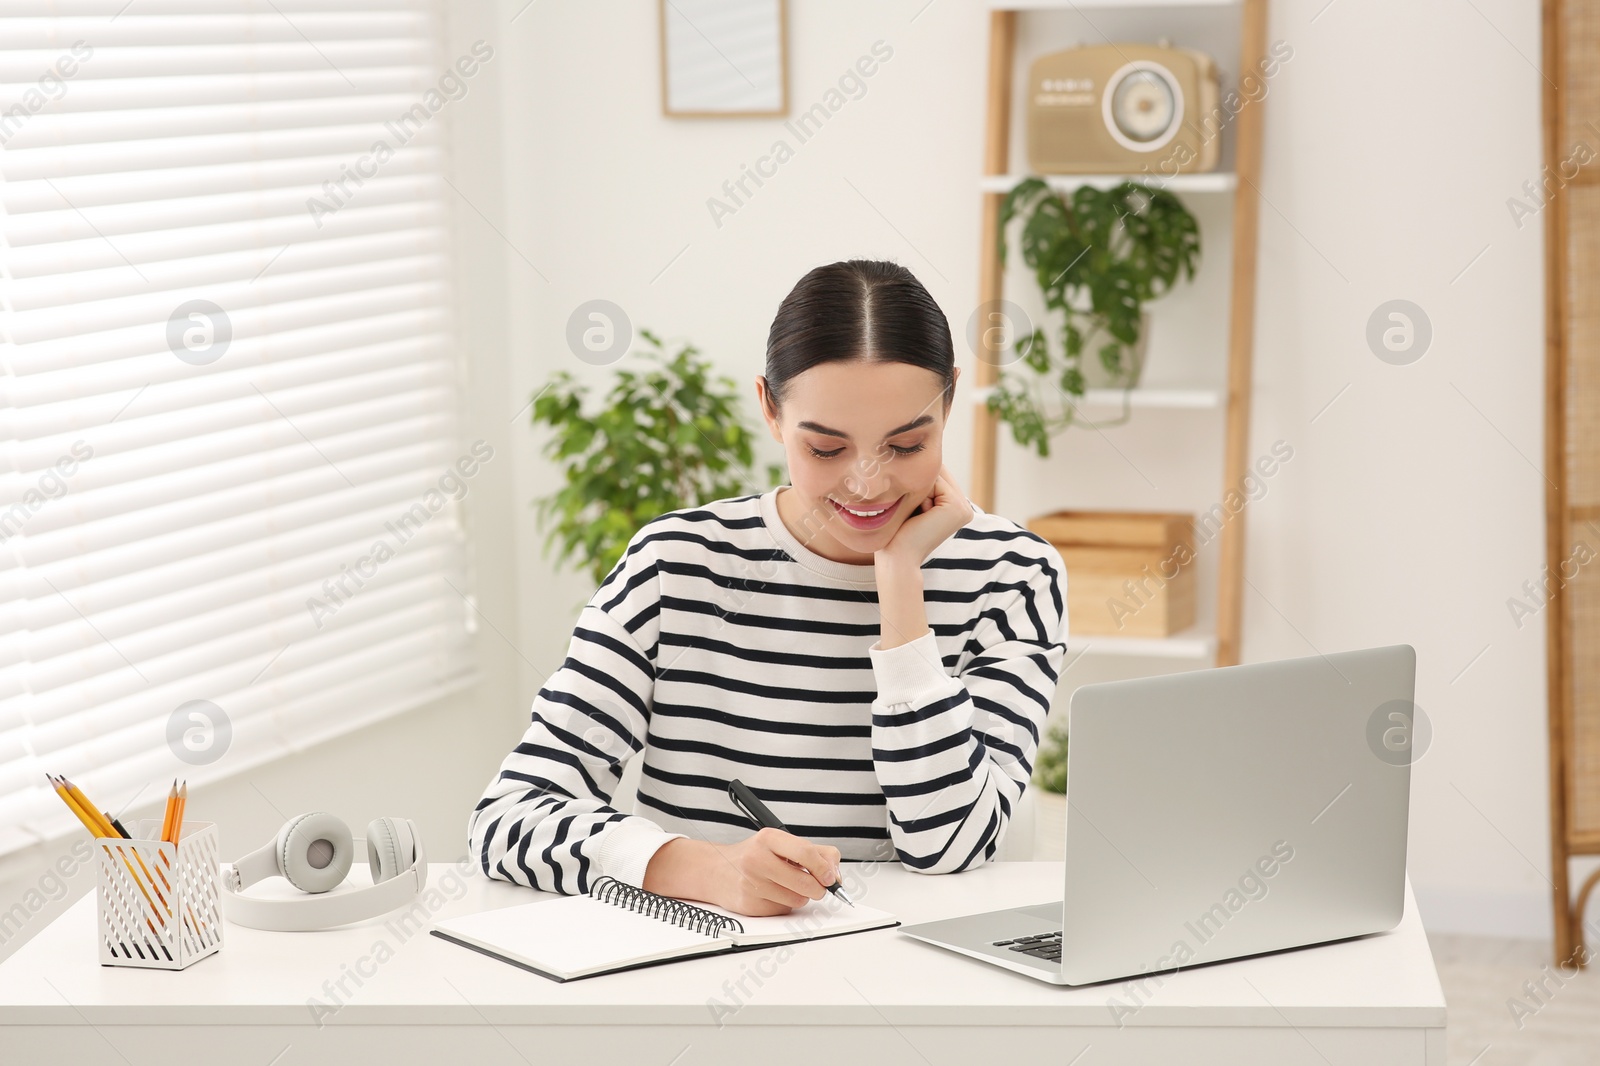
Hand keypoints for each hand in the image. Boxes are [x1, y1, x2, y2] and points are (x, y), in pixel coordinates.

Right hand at [709, 828, 841, 916]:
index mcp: (769, 838)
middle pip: (806, 882)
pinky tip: (771, 894)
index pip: (807, 853)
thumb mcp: (781, 844)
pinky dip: (783, 905)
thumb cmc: (754, 856)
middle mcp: (757, 859)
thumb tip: (836, 874)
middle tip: (816, 885)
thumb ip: (816, 853)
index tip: (831, 877)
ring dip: (800, 897)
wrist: (716, 870)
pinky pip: (782, 911)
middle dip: (818, 888)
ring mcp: (751, 883)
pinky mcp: (749, 905)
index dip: (824, 869)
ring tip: (786, 886)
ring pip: (797, 900)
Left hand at [876, 463, 974, 570]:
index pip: (935, 475)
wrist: (897, 557)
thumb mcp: (911, 503)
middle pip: (936, 472)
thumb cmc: (897, 533)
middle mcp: (964, 507)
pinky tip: (919, 515)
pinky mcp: (957, 507)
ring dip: (917, 489)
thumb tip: (916, 452)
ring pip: (934, 475)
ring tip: (916, 515)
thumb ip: (921, 482)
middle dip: (917, 484)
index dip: (915, 483)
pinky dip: (920, 493)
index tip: (911, 510)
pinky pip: (934, 481)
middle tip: (913, 514)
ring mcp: (964, 507)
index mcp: (955, 507)